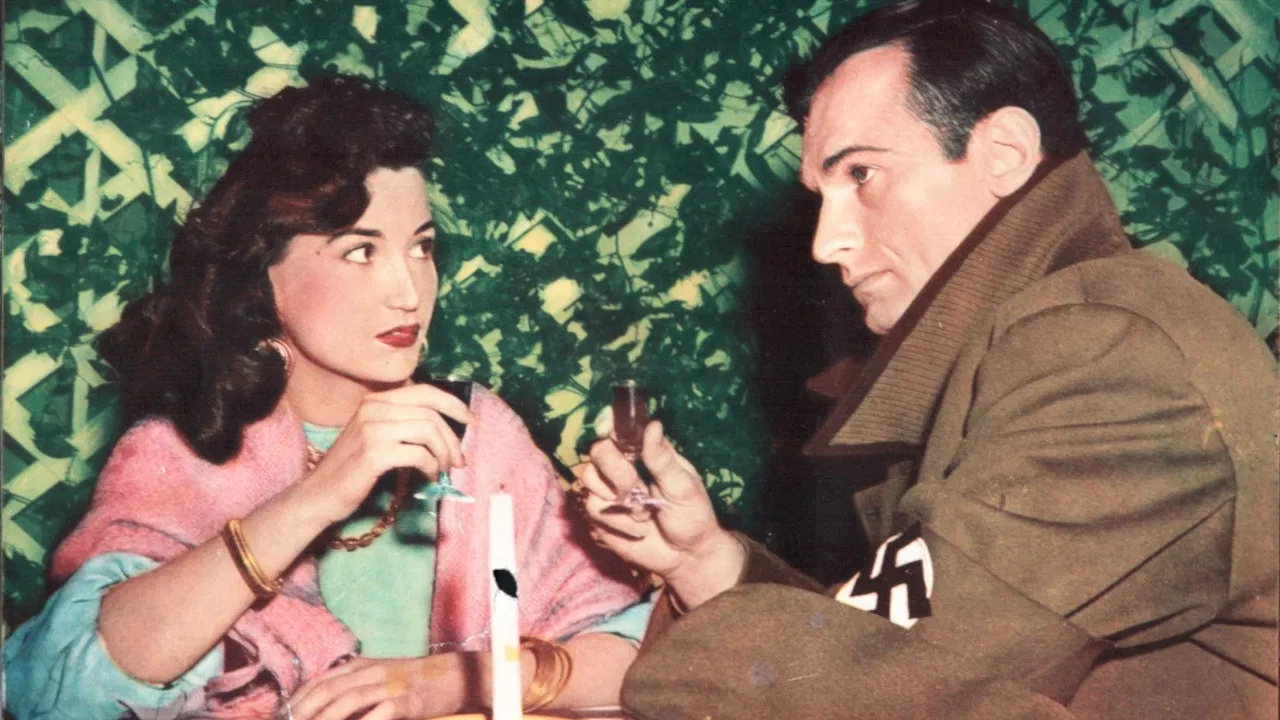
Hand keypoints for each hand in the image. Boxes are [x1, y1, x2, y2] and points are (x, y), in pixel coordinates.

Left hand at [289, 655, 468, 719]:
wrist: (454, 675)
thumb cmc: (413, 681)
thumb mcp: (379, 677)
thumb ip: (352, 687)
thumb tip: (321, 709)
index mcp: (361, 665)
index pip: (319, 681)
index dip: (297, 701)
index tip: (282, 717)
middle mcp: (372, 671)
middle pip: (328, 690)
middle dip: (304, 712)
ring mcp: (390, 685)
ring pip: (349, 699)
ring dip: (326, 718)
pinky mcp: (409, 700)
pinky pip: (381, 711)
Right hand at [300, 384, 471, 524]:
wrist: (318, 495)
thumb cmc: (351, 470)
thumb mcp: (375, 437)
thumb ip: (402, 425)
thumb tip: (445, 429)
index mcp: (376, 401)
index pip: (424, 391)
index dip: (452, 403)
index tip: (469, 420)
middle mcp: (373, 408)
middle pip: (431, 414)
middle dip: (452, 439)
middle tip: (458, 461)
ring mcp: (372, 429)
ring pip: (428, 432)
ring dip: (443, 454)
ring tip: (441, 470)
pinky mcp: (374, 453)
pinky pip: (418, 454)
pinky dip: (430, 466)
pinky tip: (428, 476)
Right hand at [581, 420, 744, 608]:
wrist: (687, 556)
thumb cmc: (692, 515)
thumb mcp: (683, 486)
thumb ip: (663, 458)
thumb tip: (653, 425)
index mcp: (644, 452)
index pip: (618, 428)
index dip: (608, 423)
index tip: (608, 428)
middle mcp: (621, 466)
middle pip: (597, 451)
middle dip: (617, 472)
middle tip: (640, 489)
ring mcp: (608, 491)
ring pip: (589, 479)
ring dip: (619, 500)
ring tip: (645, 514)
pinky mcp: (601, 516)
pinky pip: (593, 508)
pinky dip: (619, 522)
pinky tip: (639, 529)